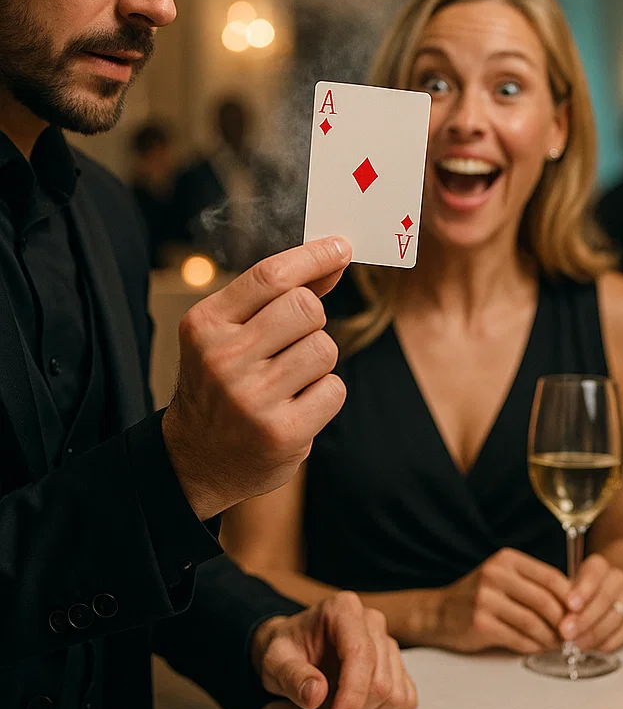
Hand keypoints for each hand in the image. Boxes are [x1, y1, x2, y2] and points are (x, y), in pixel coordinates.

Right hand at [163, 237, 350, 520]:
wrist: (195, 463)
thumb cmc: (222, 384)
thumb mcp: (230, 334)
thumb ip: (278, 295)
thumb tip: (333, 258)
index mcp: (205, 325)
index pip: (271, 275)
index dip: (314, 256)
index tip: (341, 246)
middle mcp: (223, 360)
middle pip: (305, 308)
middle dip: (312, 321)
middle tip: (292, 342)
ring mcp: (251, 399)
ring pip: (324, 348)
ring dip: (318, 362)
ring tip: (288, 381)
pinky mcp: (281, 433)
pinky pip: (333, 389)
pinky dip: (323, 396)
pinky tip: (294, 408)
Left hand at [252, 591, 416, 708]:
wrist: (294, 647)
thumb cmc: (286, 650)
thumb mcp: (274, 662)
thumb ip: (293, 676)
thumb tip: (316, 694)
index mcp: (344, 609)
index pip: (360, 654)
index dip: (351, 696)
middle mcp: (372, 620)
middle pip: (380, 679)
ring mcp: (387, 640)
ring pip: (395, 692)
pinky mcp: (396, 663)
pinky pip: (406, 697)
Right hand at [433, 548, 571, 653]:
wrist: (439, 613)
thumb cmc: (480, 596)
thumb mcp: (504, 577)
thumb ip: (533, 584)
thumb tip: (574, 601)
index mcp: (507, 559)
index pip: (549, 576)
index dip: (570, 597)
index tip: (582, 612)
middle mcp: (496, 575)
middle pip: (544, 600)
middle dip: (563, 621)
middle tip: (573, 634)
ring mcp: (485, 599)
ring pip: (533, 621)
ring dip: (550, 637)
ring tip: (558, 644)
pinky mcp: (480, 624)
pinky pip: (517, 638)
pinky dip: (533, 646)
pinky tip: (538, 649)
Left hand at [560, 554, 622, 651]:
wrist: (592, 602)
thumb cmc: (575, 597)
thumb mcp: (565, 592)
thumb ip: (565, 603)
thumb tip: (565, 622)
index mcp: (598, 565)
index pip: (594, 573)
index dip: (583, 590)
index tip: (570, 605)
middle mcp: (617, 578)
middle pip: (605, 597)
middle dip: (585, 618)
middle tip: (568, 633)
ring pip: (616, 616)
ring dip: (595, 634)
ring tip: (577, 644)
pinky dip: (609, 643)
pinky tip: (594, 648)